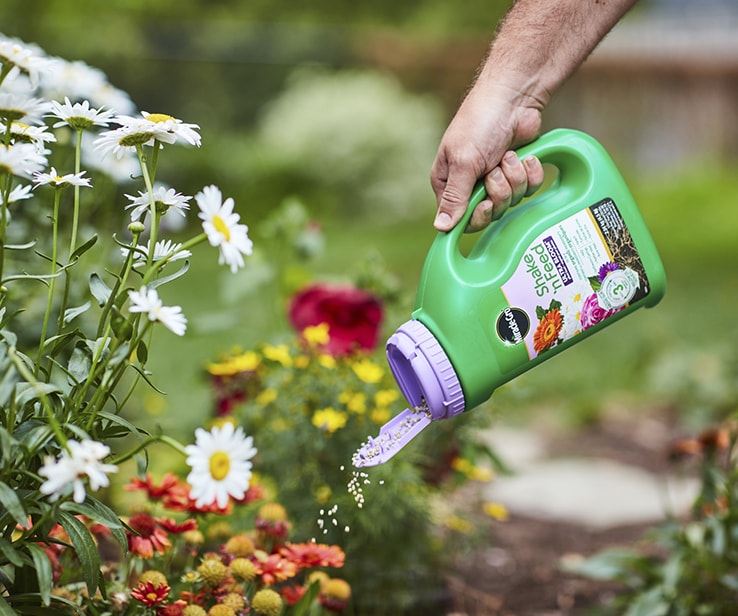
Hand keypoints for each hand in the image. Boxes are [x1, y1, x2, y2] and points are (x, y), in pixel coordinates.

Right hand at [431, 86, 545, 231]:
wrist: (514, 96)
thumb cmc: (480, 123)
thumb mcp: (463, 163)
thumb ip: (454, 198)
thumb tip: (439, 228)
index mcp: (449, 183)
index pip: (460, 219)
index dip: (478, 216)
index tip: (487, 203)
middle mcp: (470, 184)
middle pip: (490, 213)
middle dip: (500, 191)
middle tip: (496, 170)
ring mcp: (496, 178)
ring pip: (511, 201)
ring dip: (515, 177)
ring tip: (509, 155)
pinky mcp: (518, 172)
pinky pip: (529, 189)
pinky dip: (530, 172)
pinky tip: (525, 156)